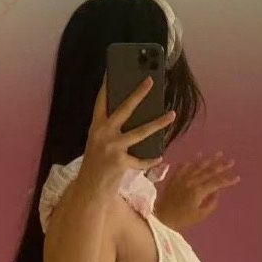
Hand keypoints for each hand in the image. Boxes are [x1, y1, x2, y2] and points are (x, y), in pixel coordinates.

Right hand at [78, 76, 176, 198]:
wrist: (89, 191)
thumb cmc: (96, 166)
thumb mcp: (99, 144)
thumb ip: (111, 131)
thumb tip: (136, 117)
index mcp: (95, 128)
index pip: (100, 102)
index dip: (106, 85)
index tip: (112, 70)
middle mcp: (102, 134)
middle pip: (124, 109)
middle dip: (138, 93)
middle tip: (151, 80)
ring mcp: (112, 148)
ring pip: (140, 131)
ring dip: (159, 122)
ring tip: (172, 114)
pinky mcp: (120, 162)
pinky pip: (142, 159)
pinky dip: (151, 159)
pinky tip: (159, 156)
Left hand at [154, 151, 240, 231]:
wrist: (161, 218)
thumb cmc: (182, 219)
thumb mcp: (200, 215)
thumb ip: (211, 203)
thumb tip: (217, 192)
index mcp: (198, 191)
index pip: (217, 183)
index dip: (228, 180)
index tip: (237, 178)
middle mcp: (191, 181)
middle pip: (209, 171)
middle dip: (221, 166)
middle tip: (231, 161)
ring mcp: (182, 178)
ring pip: (198, 166)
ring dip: (209, 159)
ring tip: (218, 153)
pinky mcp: (174, 178)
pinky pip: (184, 166)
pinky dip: (192, 161)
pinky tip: (198, 155)